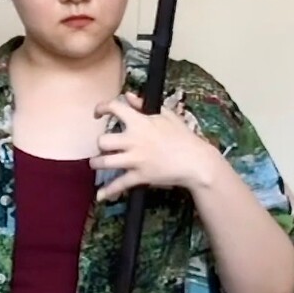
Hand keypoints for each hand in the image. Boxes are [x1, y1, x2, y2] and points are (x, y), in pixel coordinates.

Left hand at [90, 93, 218, 200]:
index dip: (102, 107)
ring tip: (97, 163)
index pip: (114, 108)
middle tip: (104, 147)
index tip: (98, 113)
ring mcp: (135, 159)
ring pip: (104, 162)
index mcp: (139, 122)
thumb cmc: (183, 137)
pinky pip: (119, 185)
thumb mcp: (166, 115)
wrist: (196, 161)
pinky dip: (108, 191)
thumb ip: (143, 105)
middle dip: (100, 144)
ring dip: (97, 163)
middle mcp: (133, 140)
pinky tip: (100, 195)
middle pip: (102, 141)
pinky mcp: (140, 176)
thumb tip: (129, 97)